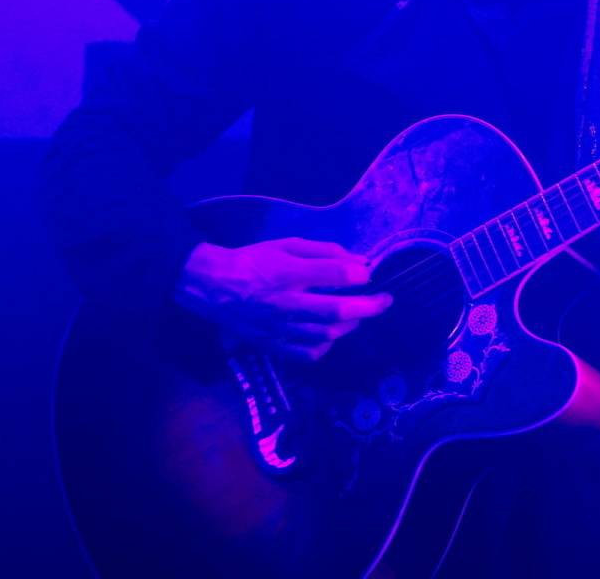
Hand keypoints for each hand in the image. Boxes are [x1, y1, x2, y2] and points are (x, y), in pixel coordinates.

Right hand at [176, 238, 391, 362]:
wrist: (213, 287)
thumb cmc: (254, 260)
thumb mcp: (286, 245)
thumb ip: (323, 251)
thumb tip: (358, 260)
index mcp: (288, 273)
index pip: (335, 275)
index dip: (360, 274)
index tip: (369, 273)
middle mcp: (286, 303)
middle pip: (337, 310)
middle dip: (369, 306)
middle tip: (386, 301)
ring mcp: (280, 328)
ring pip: (327, 334)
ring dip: (349, 324)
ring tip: (357, 314)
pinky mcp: (273, 345)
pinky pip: (308, 353)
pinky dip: (325, 346)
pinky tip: (329, 334)